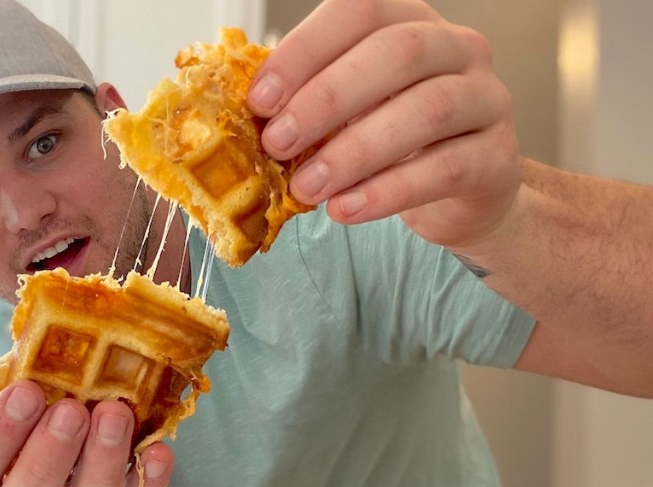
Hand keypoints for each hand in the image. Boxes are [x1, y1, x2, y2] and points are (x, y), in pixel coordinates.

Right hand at [0, 380, 173, 486]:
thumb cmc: (45, 476)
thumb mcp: (17, 455)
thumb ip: (20, 424)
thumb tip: (42, 355)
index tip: (25, 390)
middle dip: (42, 463)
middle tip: (70, 410)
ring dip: (99, 468)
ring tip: (115, 415)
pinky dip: (147, 486)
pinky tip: (158, 450)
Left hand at [249, 0, 519, 248]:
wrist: (459, 192)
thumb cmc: (390, 140)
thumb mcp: (347, 111)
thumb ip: (307, 102)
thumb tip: (245, 118)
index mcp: (409, 20)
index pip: (358, 10)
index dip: (305, 51)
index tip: (259, 100)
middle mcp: (457, 47)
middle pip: (397, 53)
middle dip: (326, 100)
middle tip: (278, 144)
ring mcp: (487, 99)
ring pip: (427, 110)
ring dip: (355, 151)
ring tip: (307, 187)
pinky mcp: (498, 159)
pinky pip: (445, 169)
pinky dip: (387, 192)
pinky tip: (345, 210)